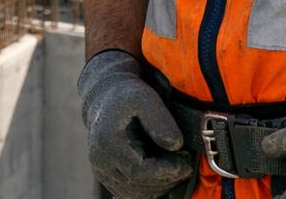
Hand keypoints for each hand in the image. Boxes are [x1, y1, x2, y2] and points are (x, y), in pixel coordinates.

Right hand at [78, 50, 190, 197]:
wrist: (105, 97)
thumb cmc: (126, 96)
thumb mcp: (144, 97)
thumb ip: (159, 119)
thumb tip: (175, 145)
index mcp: (107, 142)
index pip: (139, 172)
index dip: (166, 171)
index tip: (185, 162)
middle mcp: (100, 161)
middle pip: (139, 187)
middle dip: (167, 179)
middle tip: (184, 162)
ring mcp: (102, 172)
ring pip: (136, 195)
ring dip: (160, 186)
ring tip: (174, 166)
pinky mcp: (107, 177)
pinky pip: (131, 194)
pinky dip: (151, 188)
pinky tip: (163, 172)